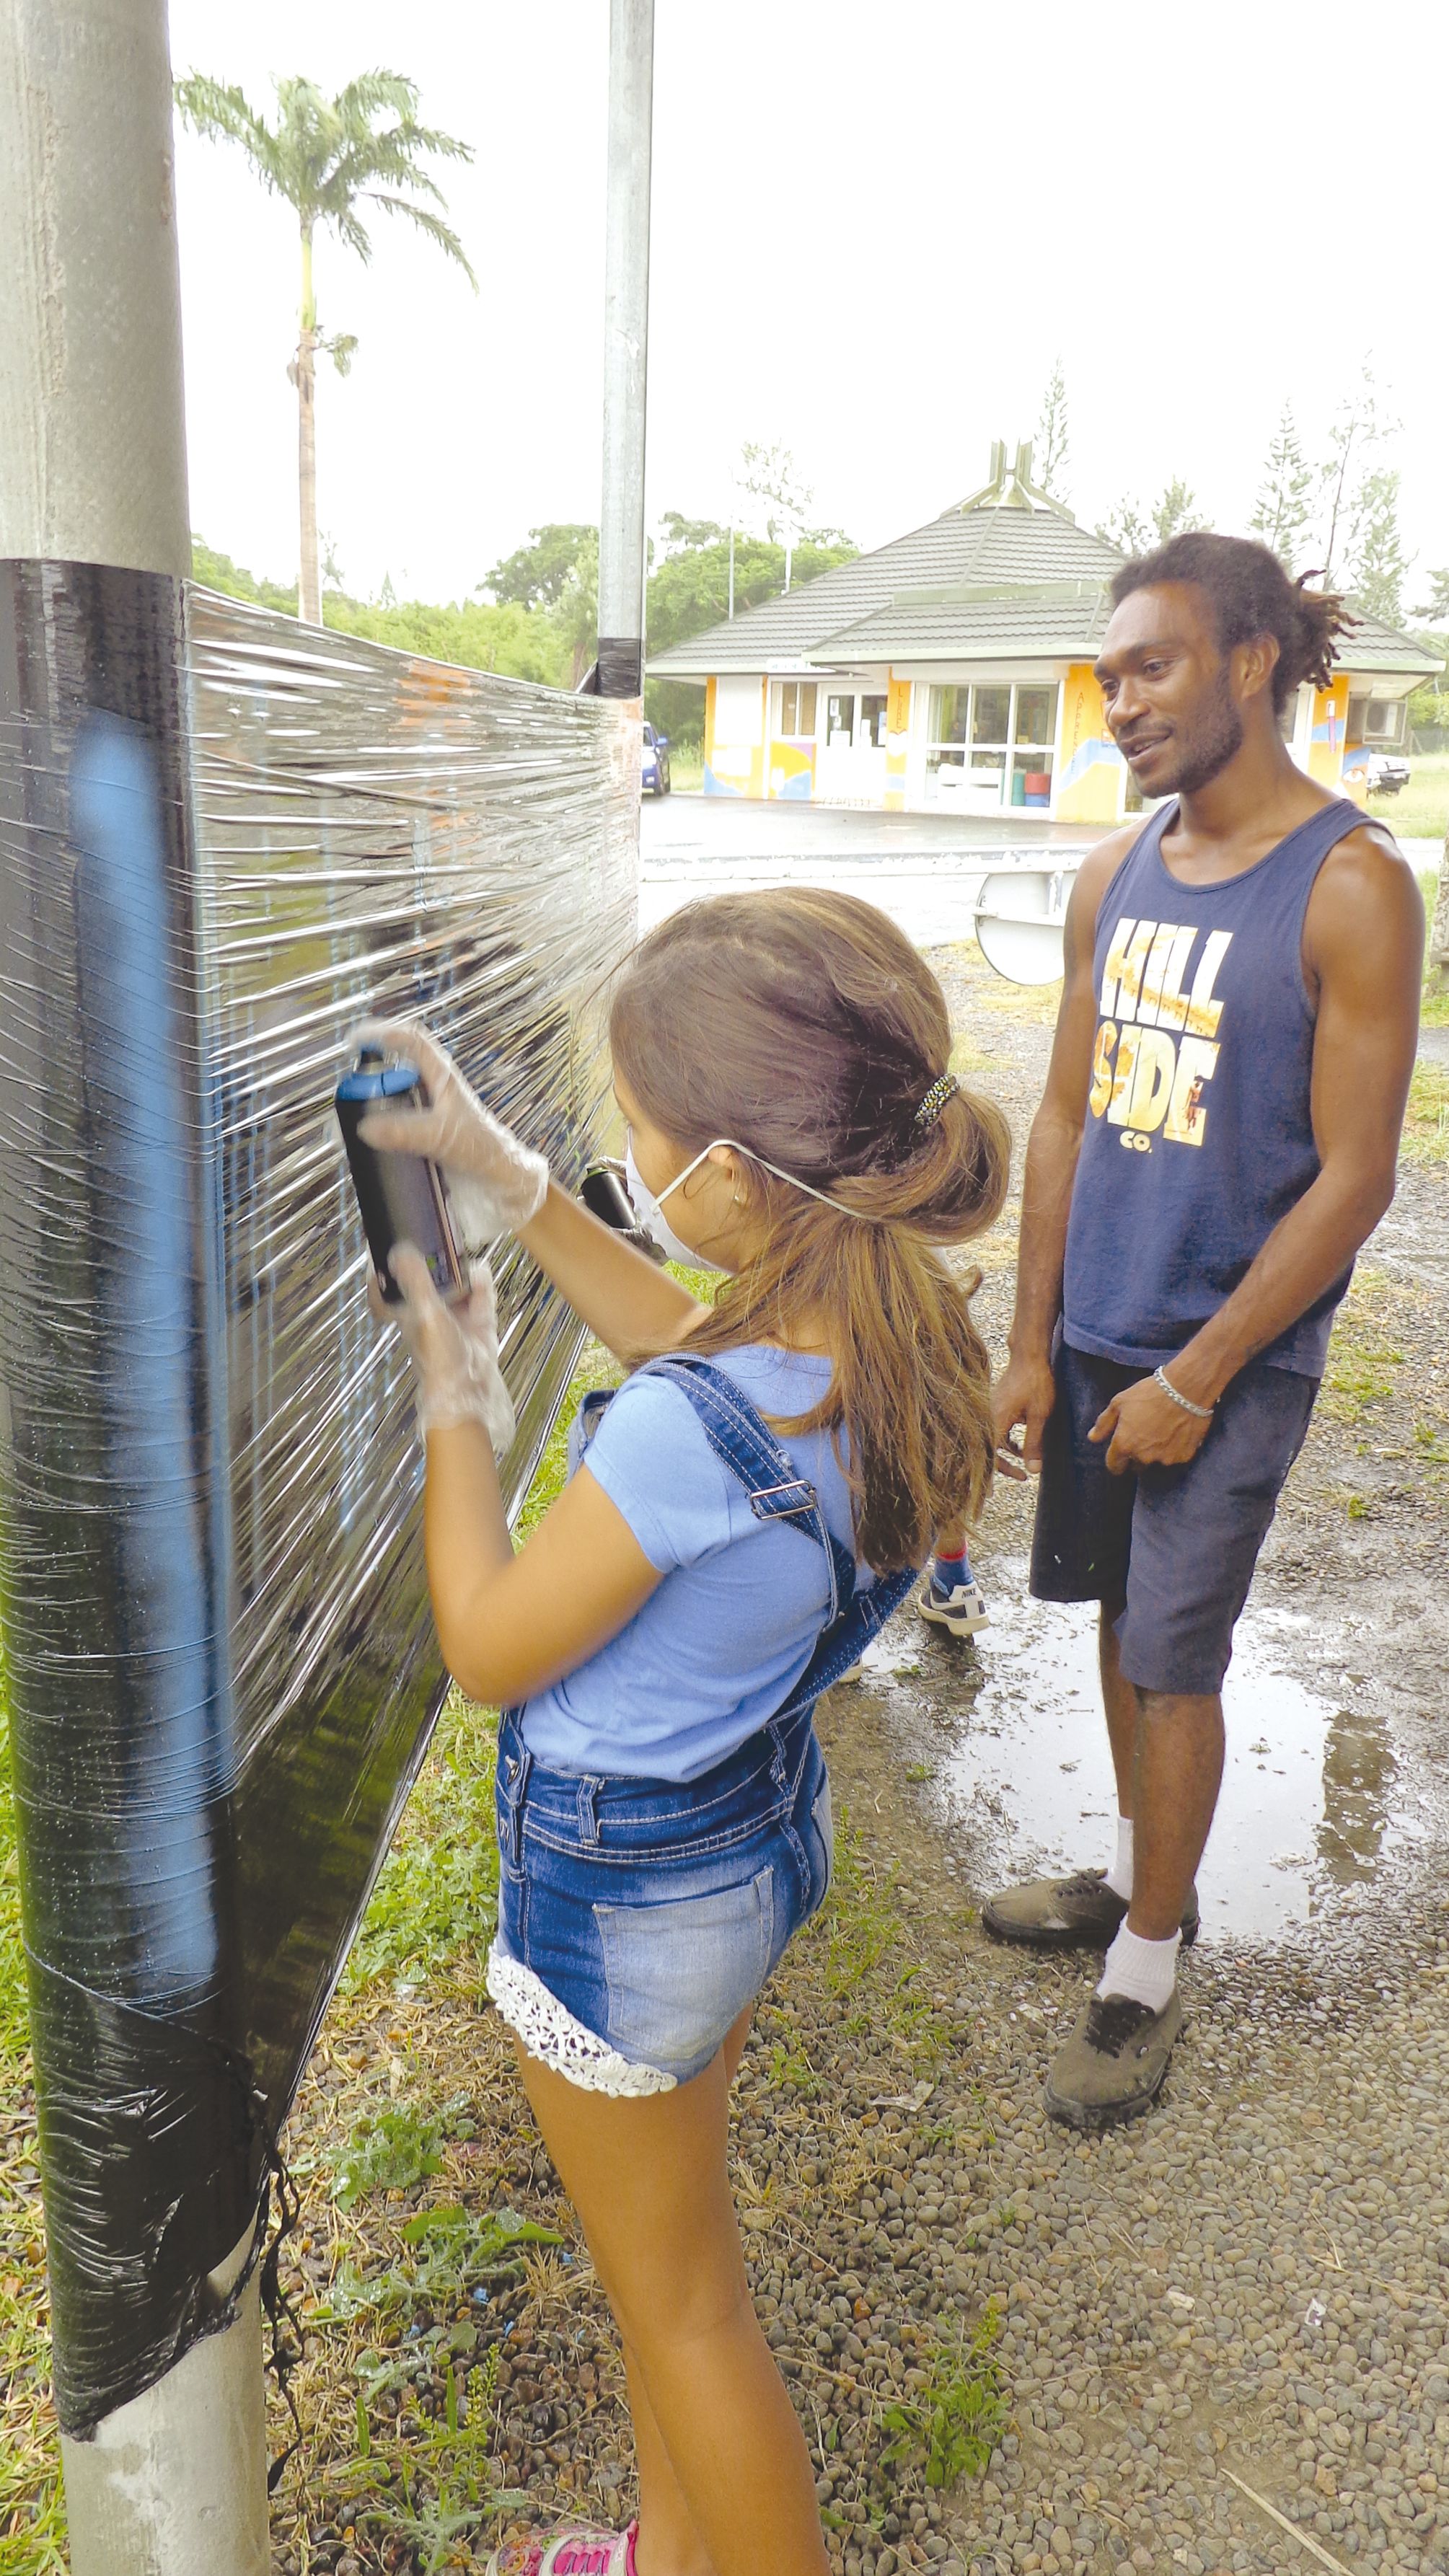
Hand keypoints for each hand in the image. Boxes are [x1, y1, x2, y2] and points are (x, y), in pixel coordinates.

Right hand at [353, 1016, 547, 1248]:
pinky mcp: (418, 1140)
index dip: (383, 1033)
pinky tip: (360, 1148)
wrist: (501, 1184)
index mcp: (441, 1078)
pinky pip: (390, 1132)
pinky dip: (373, 1137)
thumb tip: (364, 1127)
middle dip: (364, 1083)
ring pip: (387, 1105)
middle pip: (390, 1076)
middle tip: (343, 1101)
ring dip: (365, 1112)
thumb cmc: (483, 1150)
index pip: (412, 1041)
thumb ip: (407, 1131)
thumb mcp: (444, 1136)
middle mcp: (429, 1093)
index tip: (355, 1041)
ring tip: (343, 1128)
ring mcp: (423, 1117)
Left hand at [374, 1241, 516, 1454]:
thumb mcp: (424, 1312)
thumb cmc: (439, 1357)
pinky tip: (479, 1270)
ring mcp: (455, 1318)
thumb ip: (414, 1279)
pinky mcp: (478, 1322)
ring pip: (453, 1287)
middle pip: (423, 1283)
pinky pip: (479, 1296)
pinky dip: (480, 1283)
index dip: (379, 1276)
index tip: (378, 1252)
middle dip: (429, 1263)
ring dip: (457, 1270)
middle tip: (432, 1237)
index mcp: (407, 1314)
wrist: (471, 1387)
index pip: (384, 1294)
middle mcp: (429, 1314)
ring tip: (458, 1247)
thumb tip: (398, 1250)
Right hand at [992, 1349, 1057, 1479]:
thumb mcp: (1039, 1416)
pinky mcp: (995, 1407)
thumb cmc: (1036, 1382)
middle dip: (1002, 1466)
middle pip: (988, 1449)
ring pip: (993, 1440)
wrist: (1030, 1356)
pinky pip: (996, 1430)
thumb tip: (1033, 1471)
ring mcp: (990, 1410)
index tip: (1021, 1478)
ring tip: (1025, 1462)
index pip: (991, 1454)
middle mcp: (987, 1416)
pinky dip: (1008, 1440)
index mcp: (995, 1420)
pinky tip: (1022, 1445)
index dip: (1003, 1470)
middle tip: (1018, 1478)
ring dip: (1007, 1453)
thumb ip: (1034, 1444)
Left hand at [1088, 1374, 1212, 1473]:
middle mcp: (1143, 1456)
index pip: (1114, 1466)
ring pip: (1156, 1461)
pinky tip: (1176, 1431)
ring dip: (1156, 1451)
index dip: (1116, 1461)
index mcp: (1124, 1444)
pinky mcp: (1184, 1456)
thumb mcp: (1119, 1402)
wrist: (1186, 1389)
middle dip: (1137, 1455)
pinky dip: (1174, 1448)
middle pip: (1136, 1465)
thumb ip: (1104, 1424)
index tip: (1120, 1454)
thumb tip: (1093, 1438)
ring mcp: (1165, 1458)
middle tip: (1144, 1434)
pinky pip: (1175, 1456)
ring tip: (1163, 1429)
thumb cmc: (1150, 1393)